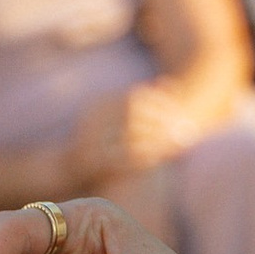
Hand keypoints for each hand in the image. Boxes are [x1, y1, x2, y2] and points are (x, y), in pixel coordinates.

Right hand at [63, 78, 209, 184]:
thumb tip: (170, 85)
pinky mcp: (91, 162)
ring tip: (180, 144)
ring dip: (158, 140)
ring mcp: (89, 140)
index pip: (134, 97)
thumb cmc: (101, 141)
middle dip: (164, 122)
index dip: (159, 103)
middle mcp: (92, 119)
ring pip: (131, 135)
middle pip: (135, 115)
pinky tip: (158, 159)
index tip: (180, 112)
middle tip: (188, 130)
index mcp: (99, 104)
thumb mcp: (117, 118)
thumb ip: (141, 105)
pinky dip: (144, 157)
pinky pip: (123, 158)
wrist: (66, 168)